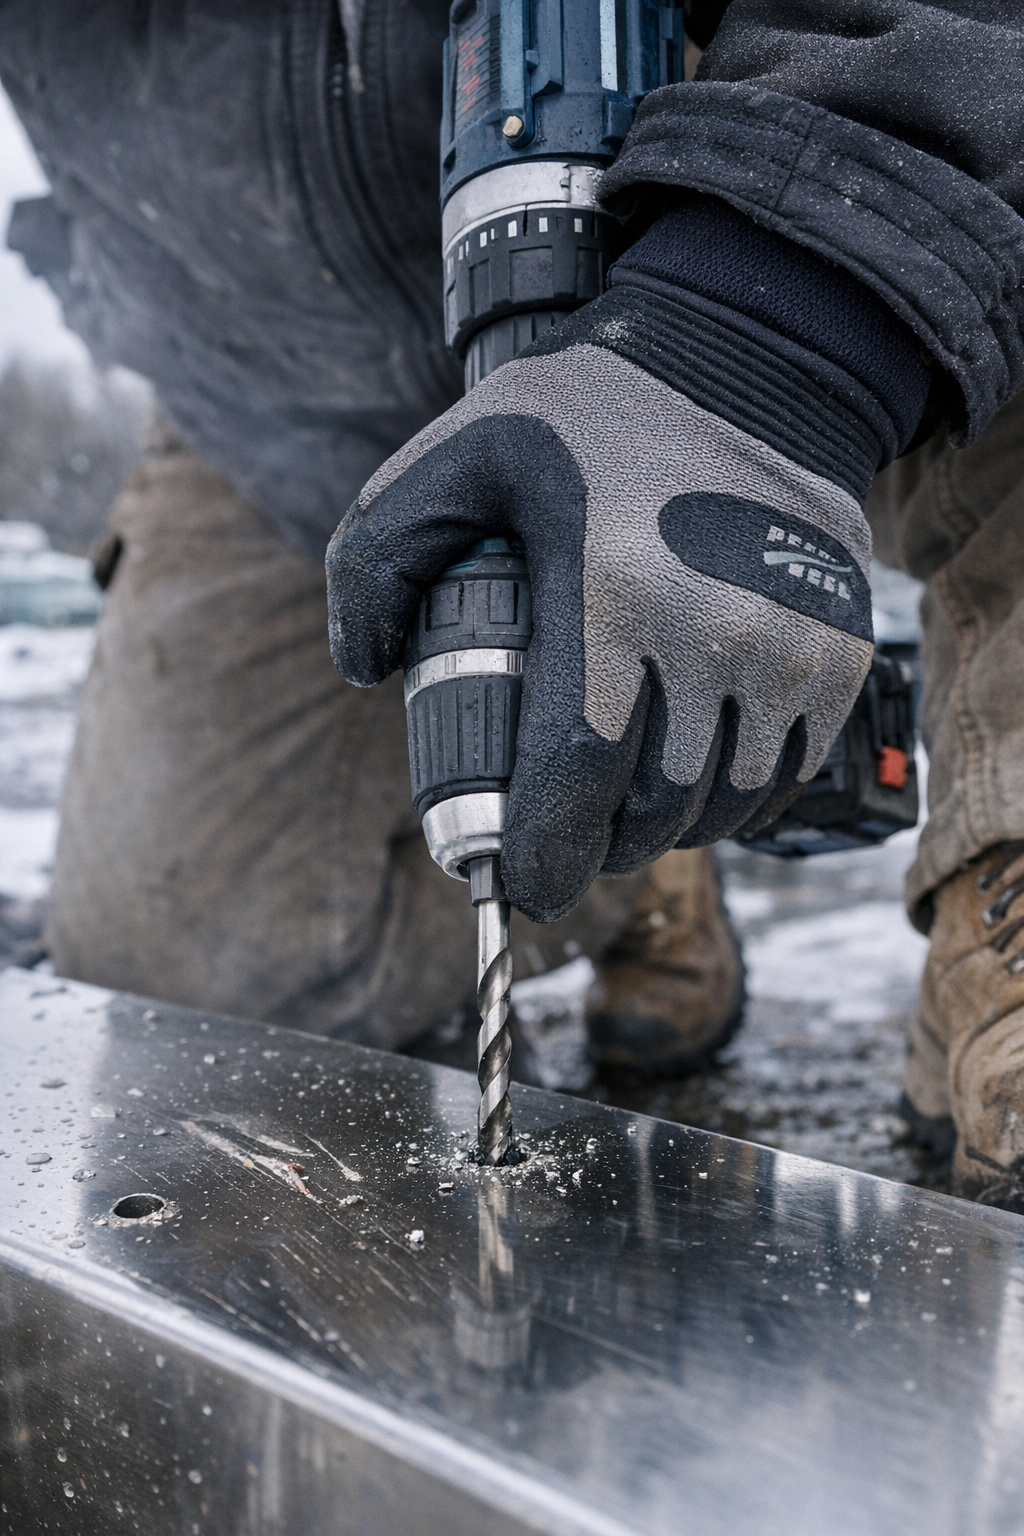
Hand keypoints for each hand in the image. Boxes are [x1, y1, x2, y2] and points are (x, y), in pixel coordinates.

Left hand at [326, 295, 873, 922]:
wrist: (750, 363)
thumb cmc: (590, 417)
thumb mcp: (459, 452)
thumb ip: (379, 554)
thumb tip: (365, 669)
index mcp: (611, 588)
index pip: (574, 773)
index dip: (541, 853)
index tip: (515, 883)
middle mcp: (715, 630)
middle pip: (651, 808)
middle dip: (596, 848)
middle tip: (561, 841)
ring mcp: (790, 648)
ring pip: (721, 805)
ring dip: (664, 831)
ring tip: (622, 808)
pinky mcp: (839, 654)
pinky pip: (782, 776)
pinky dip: (731, 802)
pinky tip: (691, 777)